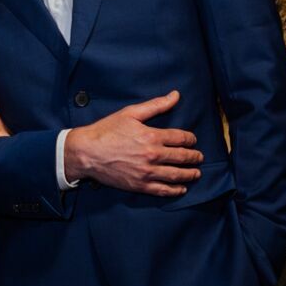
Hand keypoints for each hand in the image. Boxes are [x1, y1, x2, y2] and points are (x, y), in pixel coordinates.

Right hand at [63, 91, 202, 194]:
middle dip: (194, 157)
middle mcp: (153, 155)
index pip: (181, 138)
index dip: (191, 139)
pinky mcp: (139, 185)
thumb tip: (175, 95)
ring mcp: (147, 172)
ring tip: (196, 173)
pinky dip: (175, 190)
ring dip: (189, 174)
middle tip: (199, 157)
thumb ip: (156, 105)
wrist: (86, 152)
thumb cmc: (106, 131)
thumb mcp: (130, 113)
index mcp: (152, 136)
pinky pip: (162, 190)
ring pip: (176, 175)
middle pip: (182, 157)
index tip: (193, 140)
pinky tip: (181, 189)